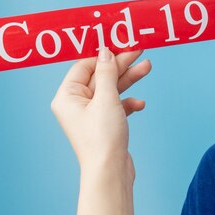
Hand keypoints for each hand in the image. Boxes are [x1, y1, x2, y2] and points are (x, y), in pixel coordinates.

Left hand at [51, 47, 151, 175]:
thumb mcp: (106, 98)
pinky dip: (128, 102)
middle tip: (139, 50)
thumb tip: (105, 51)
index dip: (103, 54)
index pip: (84, 66)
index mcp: (67, 96)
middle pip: (99, 76)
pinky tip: (140, 104)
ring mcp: (90, 115)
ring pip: (111, 89)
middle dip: (120, 64)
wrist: (110, 172)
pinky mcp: (104, 124)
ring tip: (147, 67)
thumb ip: (107, 72)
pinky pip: (117, 105)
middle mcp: (75, 104)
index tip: (120, 42)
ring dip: (129, 79)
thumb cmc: (103, 137)